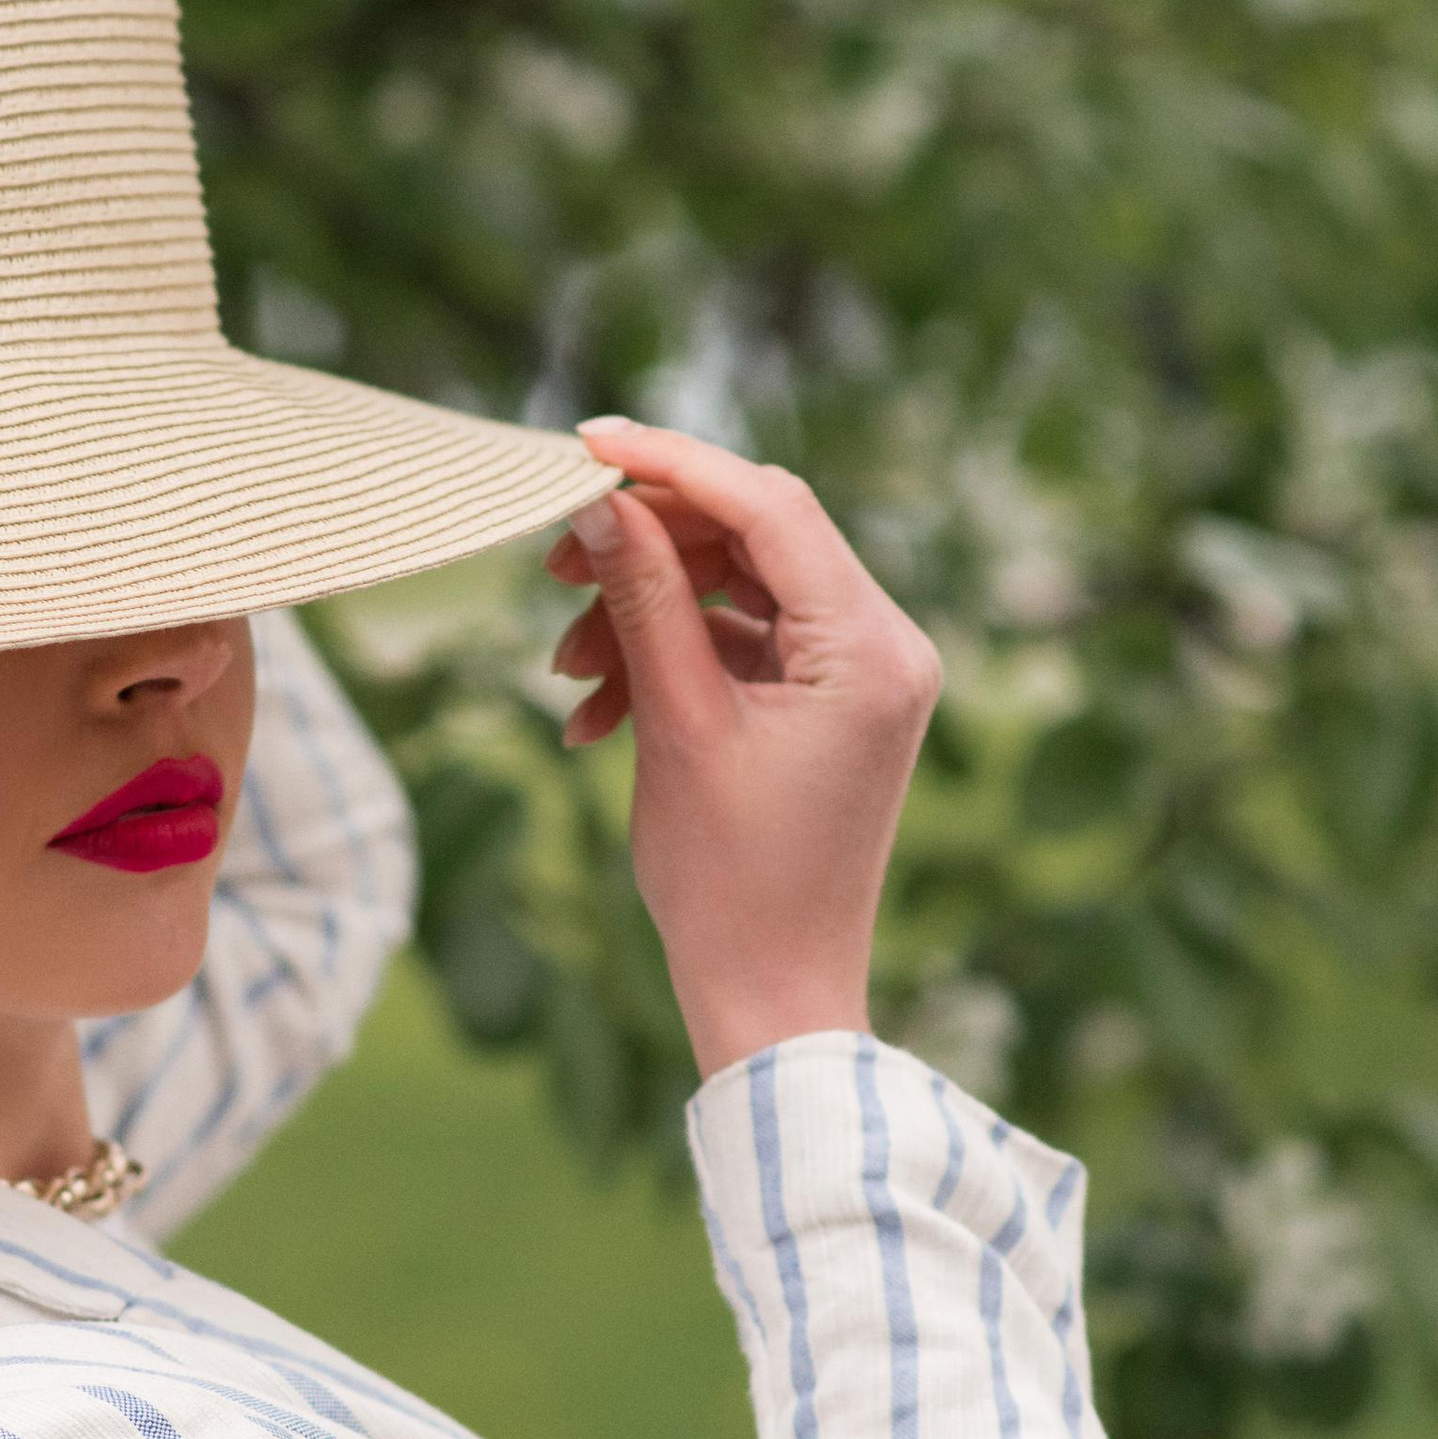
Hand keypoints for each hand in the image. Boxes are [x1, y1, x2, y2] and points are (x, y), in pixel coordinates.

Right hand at [545, 417, 942, 1079]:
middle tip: (551, 568)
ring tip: (565, 667)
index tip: (584, 443)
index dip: (673, 464)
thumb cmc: (731, 882)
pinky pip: (741, 643)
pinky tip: (596, 712)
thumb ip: (642, 599)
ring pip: (736, 589)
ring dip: (643, 612)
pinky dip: (668, 659)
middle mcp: (886, 647)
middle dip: (645, 546)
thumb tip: (598, 501)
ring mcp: (861, 676)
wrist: (772, 995)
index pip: (771, 507)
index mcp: (871, 649)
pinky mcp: (828, 705)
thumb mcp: (676, 723)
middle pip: (754, 536)